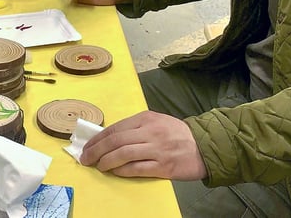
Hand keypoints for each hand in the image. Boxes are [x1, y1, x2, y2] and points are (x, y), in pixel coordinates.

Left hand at [79, 111, 206, 179]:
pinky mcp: (163, 166)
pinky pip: (137, 168)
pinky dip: (122, 170)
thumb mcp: (156, 122)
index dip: (98, 138)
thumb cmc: (176, 134)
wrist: (204, 146)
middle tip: (86, 159)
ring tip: (98, 166)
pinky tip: (115, 172)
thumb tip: (109, 138)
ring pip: (124, 154)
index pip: (115, 128)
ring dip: (106, 161)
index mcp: (146, 118)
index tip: (87, 146)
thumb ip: (135, 128)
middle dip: (96, 150)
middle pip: (116, 140)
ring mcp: (157, 149)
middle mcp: (150, 132)